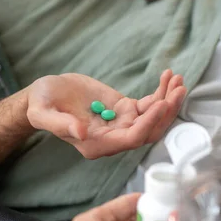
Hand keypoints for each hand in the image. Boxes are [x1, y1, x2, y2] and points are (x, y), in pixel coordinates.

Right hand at [27, 70, 185, 158]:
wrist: (45, 94)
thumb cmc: (41, 104)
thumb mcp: (44, 112)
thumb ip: (60, 124)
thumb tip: (80, 132)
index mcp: (97, 144)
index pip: (131, 139)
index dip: (148, 123)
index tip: (161, 103)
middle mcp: (113, 138)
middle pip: (149, 131)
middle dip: (166, 112)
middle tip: (178, 88)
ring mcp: (121, 123)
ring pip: (153, 118)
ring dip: (168, 100)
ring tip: (177, 79)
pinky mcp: (125, 109)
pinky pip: (149, 104)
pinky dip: (161, 91)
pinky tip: (168, 75)